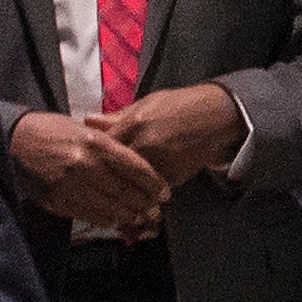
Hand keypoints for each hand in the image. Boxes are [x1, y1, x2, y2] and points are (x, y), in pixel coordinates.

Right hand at [10, 110, 168, 235]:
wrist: (15, 141)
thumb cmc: (54, 130)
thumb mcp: (85, 130)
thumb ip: (111, 147)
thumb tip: (139, 167)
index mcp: (96, 143)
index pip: (136, 168)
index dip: (154, 183)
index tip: (165, 192)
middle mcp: (86, 166)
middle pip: (127, 192)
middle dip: (146, 204)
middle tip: (156, 209)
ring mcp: (71, 186)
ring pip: (111, 209)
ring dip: (130, 216)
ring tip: (141, 217)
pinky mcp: (59, 201)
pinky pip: (91, 215)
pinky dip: (108, 220)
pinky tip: (118, 219)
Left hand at [92, 83, 244, 197]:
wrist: (216, 115)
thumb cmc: (180, 105)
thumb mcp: (146, 104)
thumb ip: (116, 117)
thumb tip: (88, 120)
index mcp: (134, 124)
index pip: (102, 147)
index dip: (92, 156)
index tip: (85, 162)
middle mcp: (145, 145)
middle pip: (113, 170)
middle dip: (103, 179)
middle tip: (92, 186)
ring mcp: (160, 163)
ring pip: (131, 186)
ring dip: (121, 193)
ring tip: (110, 198)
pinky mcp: (174, 176)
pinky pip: (151, 191)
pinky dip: (141, 196)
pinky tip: (134, 197)